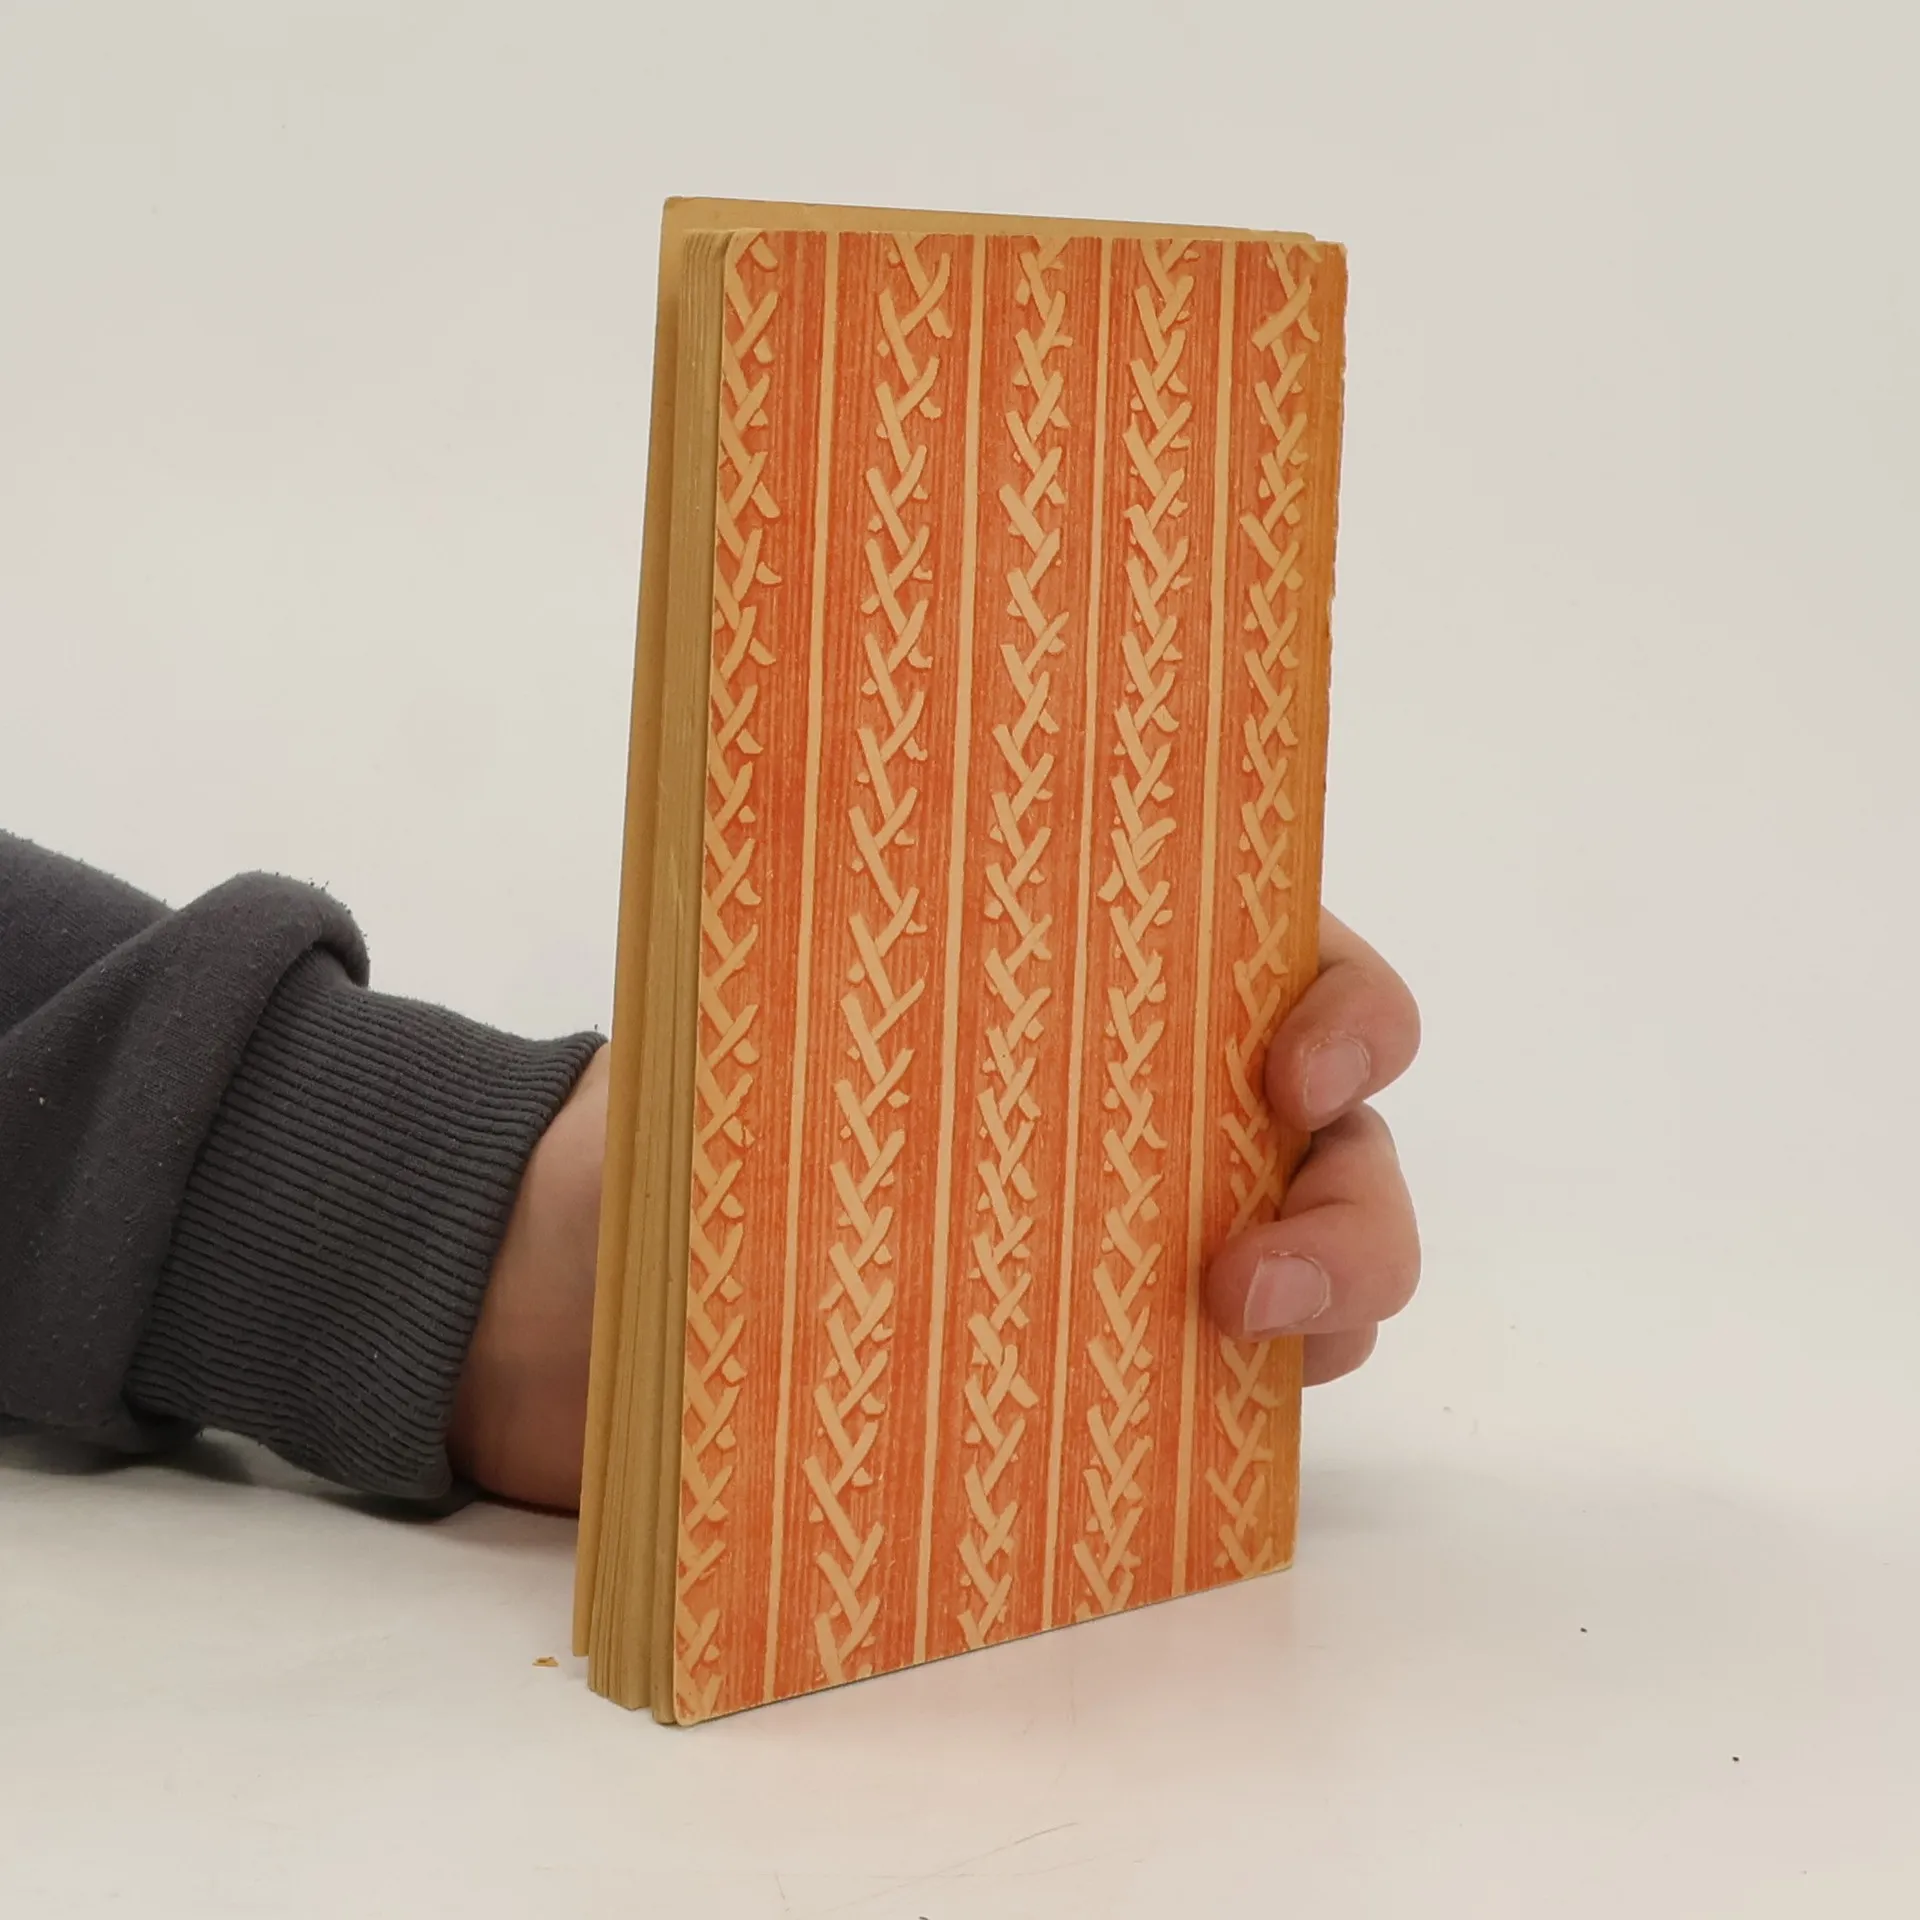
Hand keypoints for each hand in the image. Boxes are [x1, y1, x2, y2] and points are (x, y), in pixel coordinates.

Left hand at [451, 912, 1416, 1505]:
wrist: (583, 1295)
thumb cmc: (679, 1120)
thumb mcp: (739, 1007)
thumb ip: (810, 951)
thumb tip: (820, 839)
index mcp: (1099, 985)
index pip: (1286, 961)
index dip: (1341, 1010)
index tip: (1289, 1068)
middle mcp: (1159, 1110)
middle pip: (1343, 1143)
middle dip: (1350, 1205)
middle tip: (1251, 1273)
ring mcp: (1148, 1244)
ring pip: (1319, 1272)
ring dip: (1326, 1310)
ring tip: (1233, 1344)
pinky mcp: (1110, 1372)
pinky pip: (1230, 1392)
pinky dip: (1243, 1409)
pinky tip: (1190, 1427)